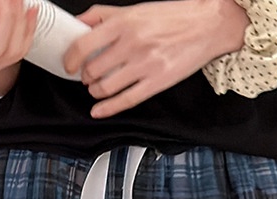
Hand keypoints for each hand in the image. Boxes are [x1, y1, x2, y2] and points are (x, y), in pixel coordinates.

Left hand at [62, 0, 248, 117]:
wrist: (207, 24)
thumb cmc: (173, 17)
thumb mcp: (134, 8)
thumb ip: (103, 15)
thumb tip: (78, 23)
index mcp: (124, 22)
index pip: (83, 44)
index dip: (71, 59)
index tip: (69, 64)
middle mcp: (132, 43)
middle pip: (93, 69)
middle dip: (85, 77)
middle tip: (87, 76)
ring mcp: (144, 65)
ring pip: (106, 87)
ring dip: (95, 91)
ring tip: (97, 88)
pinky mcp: (157, 82)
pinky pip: (126, 100)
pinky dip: (108, 109)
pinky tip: (99, 110)